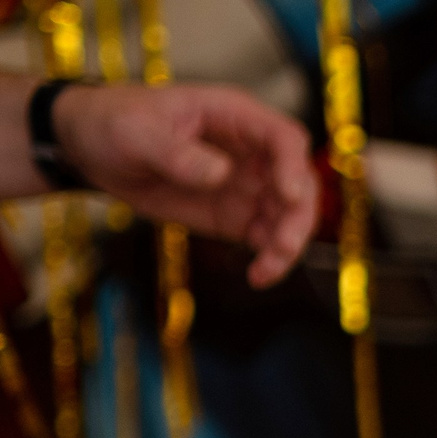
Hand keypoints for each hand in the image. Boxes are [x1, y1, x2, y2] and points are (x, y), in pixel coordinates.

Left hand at [52, 82, 317, 285]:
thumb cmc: (114, 123)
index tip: (287, 196)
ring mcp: (248, 186)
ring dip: (287, 245)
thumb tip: (221, 174)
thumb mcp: (136, 132)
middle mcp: (252, 152)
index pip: (284, 138)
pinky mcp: (237, 216)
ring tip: (265, 271)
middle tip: (280, 246)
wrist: (92, 150)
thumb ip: (177, 153)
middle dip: (297, 217)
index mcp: (234, 118)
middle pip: (300, 184)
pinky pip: (267, 240)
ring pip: (290, 216)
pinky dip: (270, 260)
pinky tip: (257, 276)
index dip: (293, 166)